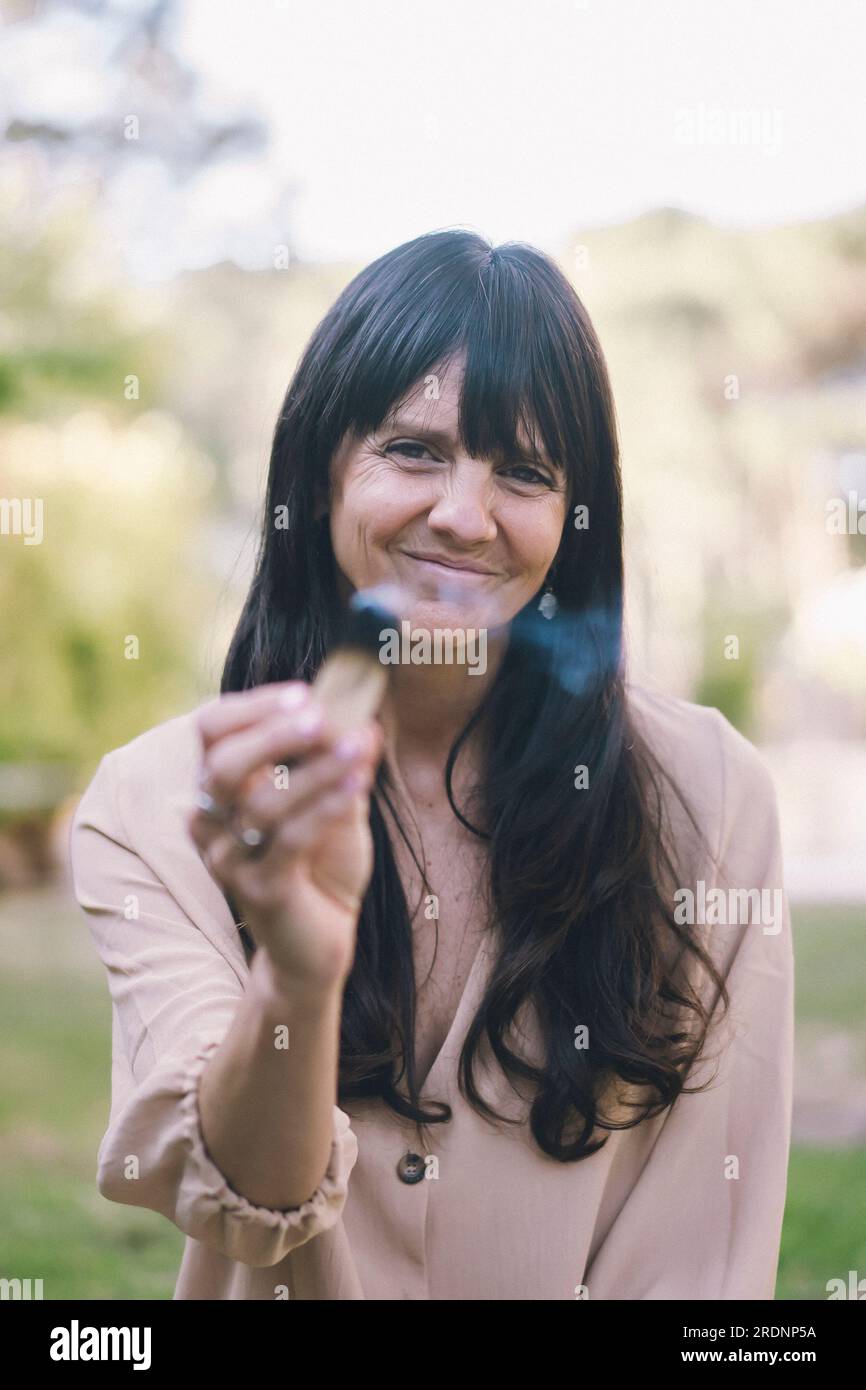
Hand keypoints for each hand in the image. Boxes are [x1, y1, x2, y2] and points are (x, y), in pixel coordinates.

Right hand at [187, 681, 383, 991]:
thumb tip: (364, 715)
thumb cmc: (321, 865)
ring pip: (261, 803)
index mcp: (220, 791)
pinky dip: (324, 806)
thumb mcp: (335, 802)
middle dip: (272, 734)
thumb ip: (341, 762)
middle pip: (221, 765)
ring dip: (314, 769)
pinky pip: (288, 840)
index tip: (305, 694)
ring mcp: (229, 861)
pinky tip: (358, 783)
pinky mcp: (259, 892)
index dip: (253, 708)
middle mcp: (211, 824)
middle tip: (318, 714)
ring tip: (357, 747)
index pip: (211, 732)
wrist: (319, 942)